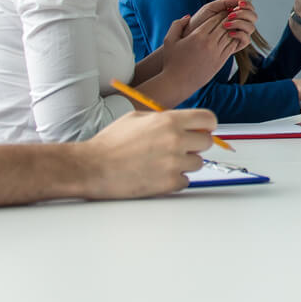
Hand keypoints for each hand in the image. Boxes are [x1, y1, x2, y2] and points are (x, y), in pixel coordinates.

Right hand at [79, 108, 214, 197]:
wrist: (91, 167)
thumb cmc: (110, 143)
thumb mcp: (137, 118)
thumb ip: (165, 119)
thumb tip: (185, 124)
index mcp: (169, 121)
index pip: (208, 119)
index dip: (206, 125)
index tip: (202, 130)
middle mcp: (175, 140)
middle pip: (207, 142)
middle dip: (195, 145)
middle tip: (179, 148)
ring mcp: (174, 163)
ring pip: (197, 163)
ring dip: (184, 163)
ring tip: (161, 162)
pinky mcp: (169, 183)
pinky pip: (185, 181)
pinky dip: (175, 180)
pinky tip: (156, 175)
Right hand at [162, 0, 251, 88]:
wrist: (177, 82)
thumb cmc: (171, 61)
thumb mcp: (169, 40)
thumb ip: (177, 25)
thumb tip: (188, 16)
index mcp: (198, 36)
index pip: (214, 20)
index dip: (220, 14)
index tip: (223, 9)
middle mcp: (209, 44)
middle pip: (224, 26)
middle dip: (229, 19)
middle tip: (233, 14)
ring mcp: (216, 53)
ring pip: (229, 36)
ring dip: (233, 29)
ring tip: (234, 24)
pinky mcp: (220, 62)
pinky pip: (231, 47)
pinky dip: (233, 40)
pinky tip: (233, 37)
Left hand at [189, 0, 257, 50]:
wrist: (189, 37)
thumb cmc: (198, 21)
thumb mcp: (210, 8)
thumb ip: (224, 2)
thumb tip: (239, 1)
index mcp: (235, 13)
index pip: (249, 8)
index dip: (247, 5)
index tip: (238, 4)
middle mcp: (239, 24)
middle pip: (253, 17)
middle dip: (244, 14)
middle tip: (230, 14)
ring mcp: (238, 34)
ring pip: (251, 27)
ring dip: (240, 23)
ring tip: (225, 24)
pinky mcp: (235, 45)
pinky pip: (247, 40)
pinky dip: (240, 34)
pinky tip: (228, 32)